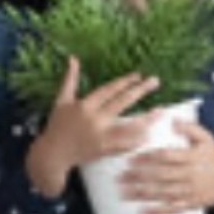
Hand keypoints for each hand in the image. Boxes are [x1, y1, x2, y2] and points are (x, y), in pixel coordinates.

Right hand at [26, 57, 159, 196]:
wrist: (52, 156)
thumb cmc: (57, 126)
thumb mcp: (61, 101)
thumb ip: (70, 79)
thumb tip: (73, 58)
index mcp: (84, 106)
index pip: (109, 90)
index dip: (124, 81)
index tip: (138, 75)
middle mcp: (94, 120)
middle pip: (122, 103)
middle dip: (140, 91)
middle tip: (155, 81)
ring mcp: (100, 137)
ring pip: (127, 126)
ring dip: (146, 118)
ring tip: (161, 110)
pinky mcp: (104, 150)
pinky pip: (124, 145)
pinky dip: (137, 140)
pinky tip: (150, 134)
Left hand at [122, 120, 213, 213]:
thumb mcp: (207, 138)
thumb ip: (190, 127)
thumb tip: (173, 120)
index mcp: (192, 157)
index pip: (166, 156)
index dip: (147, 157)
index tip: (131, 158)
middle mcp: (190, 175)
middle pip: (160, 176)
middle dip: (138, 176)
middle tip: (120, 176)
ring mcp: (190, 191)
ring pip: (162, 193)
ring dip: (142, 193)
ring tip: (124, 192)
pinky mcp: (190, 204)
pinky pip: (172, 209)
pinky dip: (157, 211)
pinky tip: (142, 210)